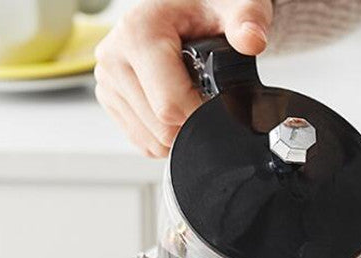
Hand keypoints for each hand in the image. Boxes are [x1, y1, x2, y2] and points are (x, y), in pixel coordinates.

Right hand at [95, 0, 271, 156]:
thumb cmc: (203, 5)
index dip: (203, 116)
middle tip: (207, 97)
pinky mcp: (109, 99)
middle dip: (193, 125)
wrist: (182, 6)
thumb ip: (247, 19)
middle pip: (161, 129)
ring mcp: (107, 81)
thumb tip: (252, 40)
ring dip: (179, 133)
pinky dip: (164, 136)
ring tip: (189, 96)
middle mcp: (114, 57)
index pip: (170, 106)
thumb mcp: (231, 5)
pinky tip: (174, 106)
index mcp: (137, 33)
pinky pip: (143, 141)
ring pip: (152, 141)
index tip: (220, 106)